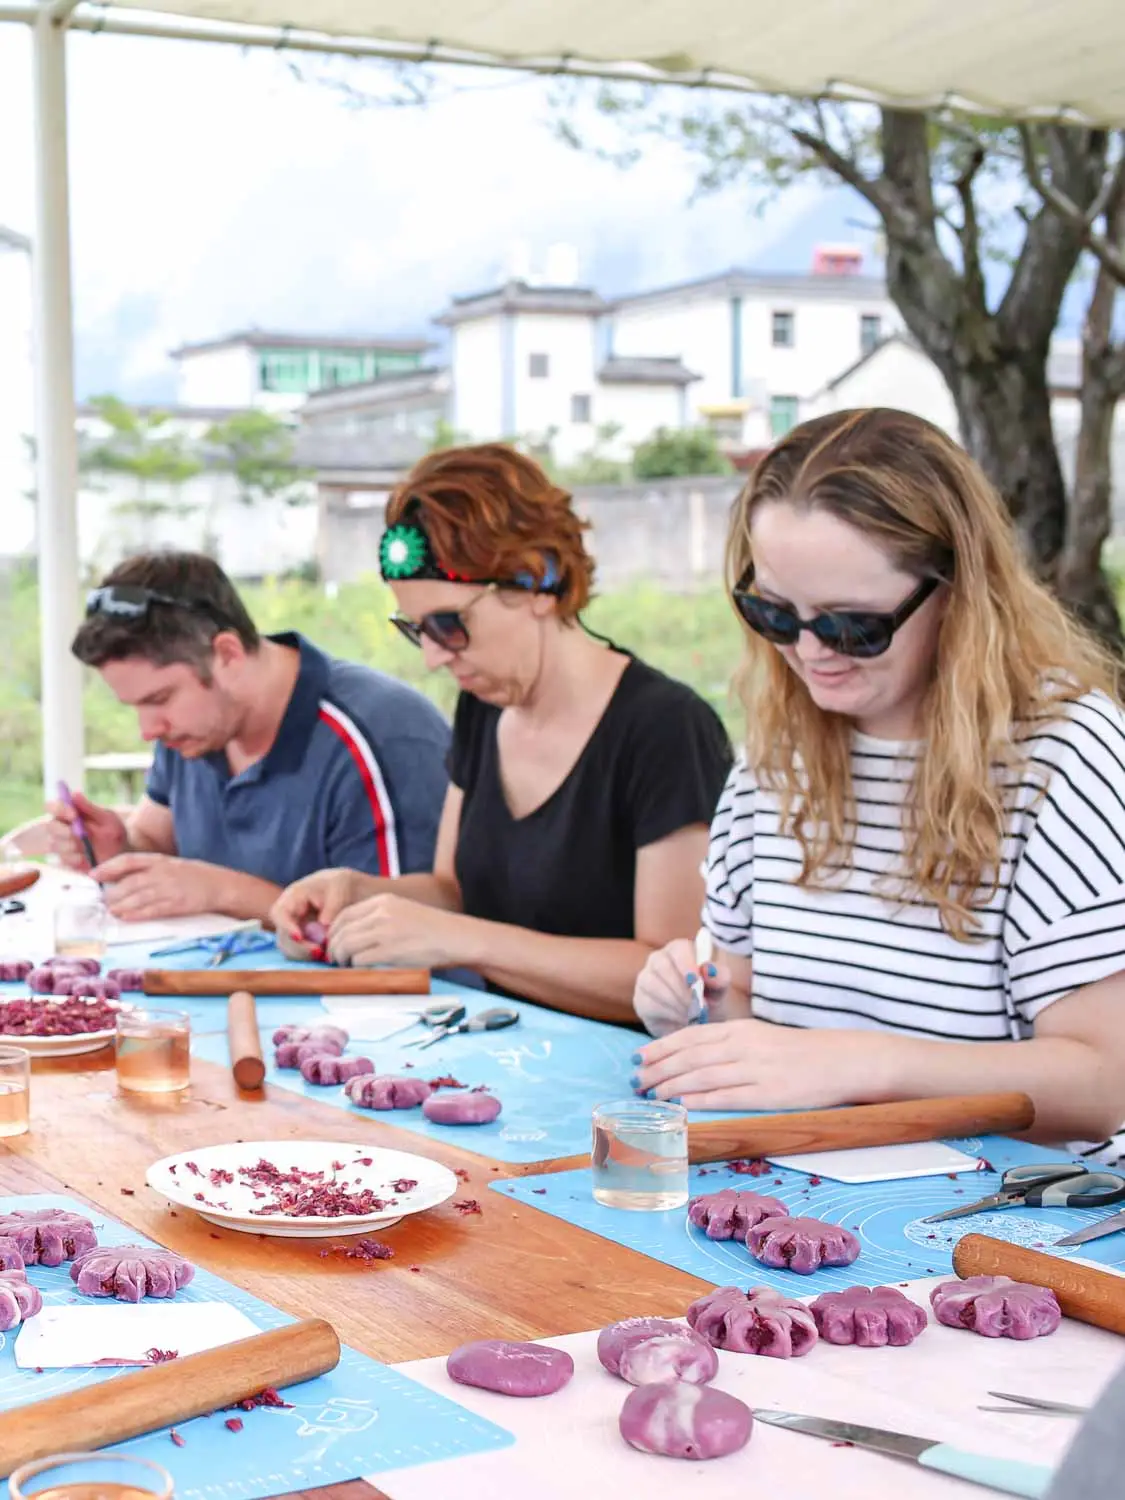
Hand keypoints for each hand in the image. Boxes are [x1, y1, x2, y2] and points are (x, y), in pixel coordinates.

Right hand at [45, 794, 127, 871]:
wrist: (121, 855)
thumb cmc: (113, 832)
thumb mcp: (107, 819)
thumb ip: (90, 808)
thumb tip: (74, 794)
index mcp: (69, 812)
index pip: (52, 806)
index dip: (59, 809)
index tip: (73, 815)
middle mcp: (61, 827)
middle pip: (48, 826)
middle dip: (63, 831)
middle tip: (78, 834)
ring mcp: (61, 843)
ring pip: (53, 843)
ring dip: (69, 846)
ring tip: (86, 848)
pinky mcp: (64, 859)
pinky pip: (62, 859)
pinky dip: (74, 858)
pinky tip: (84, 858)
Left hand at [92, 853, 225, 921]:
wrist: (220, 885)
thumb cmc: (193, 875)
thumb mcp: (170, 865)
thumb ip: (148, 870)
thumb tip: (121, 879)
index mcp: (160, 860)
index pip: (128, 861)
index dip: (108, 867)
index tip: (93, 875)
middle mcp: (162, 873)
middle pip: (130, 882)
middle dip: (113, 893)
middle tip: (102, 901)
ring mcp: (169, 889)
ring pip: (138, 897)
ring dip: (121, 905)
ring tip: (111, 911)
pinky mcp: (177, 904)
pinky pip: (152, 910)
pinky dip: (136, 914)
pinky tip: (126, 917)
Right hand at [270, 869, 367, 958]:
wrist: (345, 891)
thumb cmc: (339, 885)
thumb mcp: (339, 889)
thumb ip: (332, 906)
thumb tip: (324, 924)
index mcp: (292, 897)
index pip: (279, 913)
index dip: (285, 927)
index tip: (299, 937)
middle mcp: (289, 915)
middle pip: (283, 937)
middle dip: (299, 948)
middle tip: (319, 952)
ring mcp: (294, 929)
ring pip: (290, 949)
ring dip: (305, 955)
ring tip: (326, 956)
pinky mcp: (303, 941)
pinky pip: (301, 953)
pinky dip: (312, 957)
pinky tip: (327, 956)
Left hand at [327, 893, 470, 968]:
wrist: (457, 938)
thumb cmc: (432, 930)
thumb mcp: (402, 912)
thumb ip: (379, 918)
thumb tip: (353, 935)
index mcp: (383, 901)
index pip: (344, 915)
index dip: (333, 931)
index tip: (333, 943)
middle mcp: (381, 913)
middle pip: (342, 931)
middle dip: (334, 948)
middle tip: (335, 959)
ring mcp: (385, 931)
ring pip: (347, 946)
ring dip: (342, 959)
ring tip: (346, 967)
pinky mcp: (390, 951)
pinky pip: (360, 960)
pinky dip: (355, 968)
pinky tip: (361, 972)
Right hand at [633, 939, 729, 1036]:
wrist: (700, 1020)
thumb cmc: (711, 996)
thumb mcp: (721, 987)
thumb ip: (719, 976)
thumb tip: (708, 970)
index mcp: (680, 949)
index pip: (679, 949)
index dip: (687, 965)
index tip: (698, 983)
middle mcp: (658, 959)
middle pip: (661, 965)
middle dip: (681, 988)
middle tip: (698, 1005)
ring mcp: (646, 979)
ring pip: (652, 984)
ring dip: (675, 1002)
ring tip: (693, 1014)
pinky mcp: (640, 1000)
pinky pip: (648, 1003)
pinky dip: (667, 1013)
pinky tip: (681, 1018)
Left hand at [634, 1018, 876, 1111]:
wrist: (842, 1060)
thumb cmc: (799, 1052)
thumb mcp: (761, 1038)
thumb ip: (730, 1044)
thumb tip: (694, 1056)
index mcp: (741, 1029)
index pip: (691, 1036)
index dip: (661, 1047)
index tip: (639, 1057)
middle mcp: (744, 1045)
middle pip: (690, 1056)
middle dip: (659, 1069)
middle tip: (636, 1081)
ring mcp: (756, 1069)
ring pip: (703, 1075)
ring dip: (672, 1086)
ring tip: (652, 1096)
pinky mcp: (769, 1093)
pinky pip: (727, 1096)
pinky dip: (700, 1100)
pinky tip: (681, 1106)